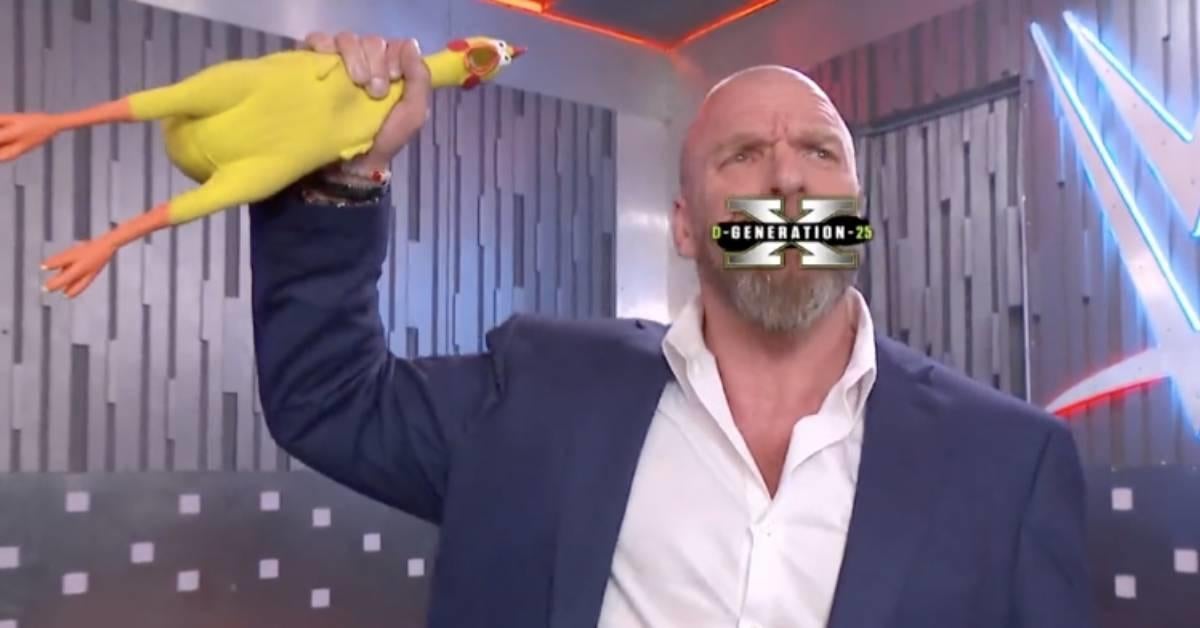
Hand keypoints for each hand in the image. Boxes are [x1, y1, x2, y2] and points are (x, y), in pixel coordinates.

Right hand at [303, 32, 431, 170]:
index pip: (393, 44)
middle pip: (372, 41)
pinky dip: (324, 45)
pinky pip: (317, 40)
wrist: (349, 163)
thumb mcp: (413, 114)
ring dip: (355, 57)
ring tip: (357, 83)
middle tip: (376, 91)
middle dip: (377, 62)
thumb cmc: (383, 141)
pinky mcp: (312, 62)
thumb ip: (420, 79)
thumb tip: (410, 43)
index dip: (395, 56)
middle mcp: (365, 61)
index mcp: (390, 69)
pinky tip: (330, 65)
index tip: (393, 78)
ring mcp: (338, 61)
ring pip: (347, 38)